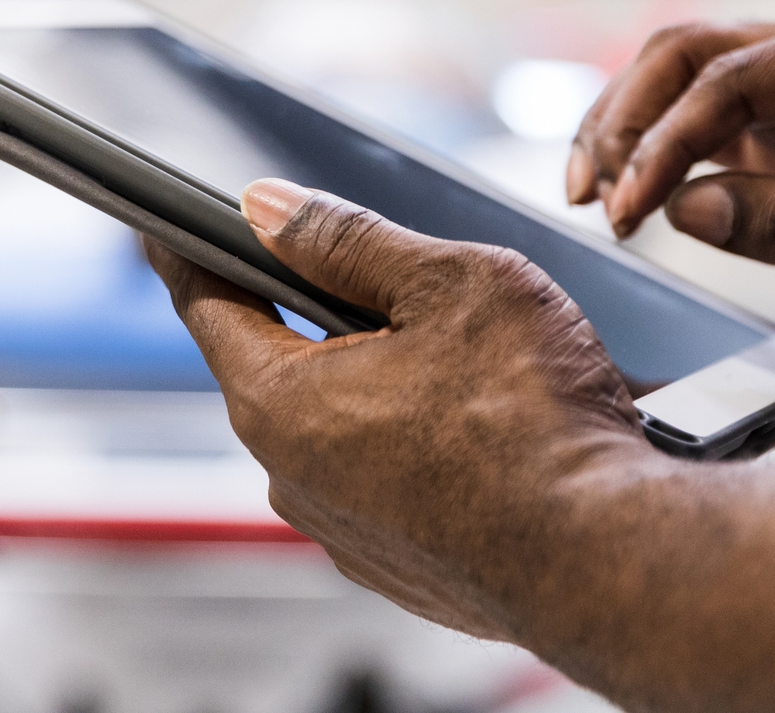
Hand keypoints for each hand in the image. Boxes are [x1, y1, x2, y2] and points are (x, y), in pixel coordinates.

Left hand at [144, 180, 655, 644]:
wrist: (607, 557)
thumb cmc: (536, 419)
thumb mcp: (446, 283)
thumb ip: (346, 239)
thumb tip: (269, 208)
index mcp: (282, 400)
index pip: (206, 303)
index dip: (189, 249)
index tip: (166, 223)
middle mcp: (294, 477)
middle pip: (278, 362)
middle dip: (317, 310)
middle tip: (382, 274)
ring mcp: (345, 531)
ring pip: (339, 422)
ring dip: (379, 378)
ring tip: (465, 357)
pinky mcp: (398, 566)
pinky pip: (383, 478)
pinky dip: (415, 440)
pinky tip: (481, 422)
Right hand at [567, 9, 774, 360]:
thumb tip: (684, 209)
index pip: (736, 76)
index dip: (666, 140)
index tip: (626, 209)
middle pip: (695, 53)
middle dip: (628, 118)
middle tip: (591, 196)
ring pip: (689, 78)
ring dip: (631, 129)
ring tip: (589, 195)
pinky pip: (710, 119)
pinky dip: (662, 152)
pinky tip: (629, 194)